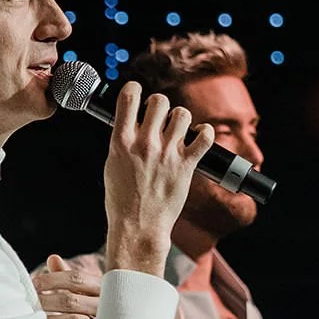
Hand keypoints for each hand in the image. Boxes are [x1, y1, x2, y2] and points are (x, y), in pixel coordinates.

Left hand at [32, 255, 100, 318]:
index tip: (33, 283)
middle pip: (70, 300)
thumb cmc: (95, 304)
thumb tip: (53, 258)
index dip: (51, 280)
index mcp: (101, 286)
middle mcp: (104, 304)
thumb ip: (66, 274)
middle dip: (46, 302)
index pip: (75, 278)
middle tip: (29, 305)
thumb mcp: (84, 288)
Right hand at [102, 83, 213, 275]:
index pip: (129, 97)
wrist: (138, 227)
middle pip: (159, 101)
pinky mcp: (186, 165)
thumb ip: (123, 141)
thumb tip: (133, 123)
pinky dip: (204, 133)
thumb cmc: (122, 200)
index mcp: (121, 142)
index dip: (134, 91)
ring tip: (177, 132)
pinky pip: (205, 136)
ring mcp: (167, 154)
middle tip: (159, 119)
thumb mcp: (112, 165)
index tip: (137, 96)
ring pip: (182, 114)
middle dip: (160, 106)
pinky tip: (197, 138)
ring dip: (181, 119)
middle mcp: (145, 144)